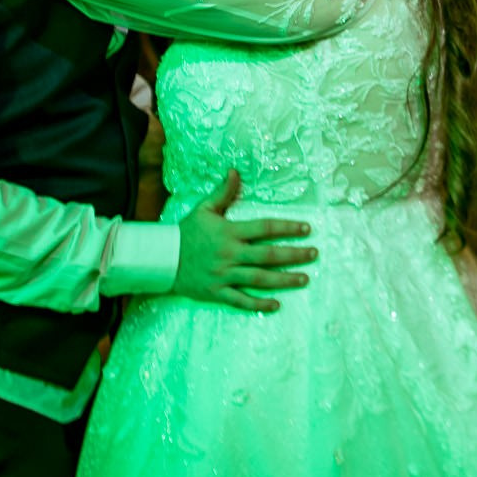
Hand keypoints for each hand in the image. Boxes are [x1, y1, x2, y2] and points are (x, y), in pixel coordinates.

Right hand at [173, 170, 317, 312]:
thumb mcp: (204, 209)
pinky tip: (276, 305)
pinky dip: (258, 304)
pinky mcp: (217, 292)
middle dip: (294, 255)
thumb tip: (235, 171)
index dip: (287, 228)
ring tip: (305, 279)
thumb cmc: (186, 233)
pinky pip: (240, 300)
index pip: (264, 228)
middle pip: (268, 255)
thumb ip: (223, 192)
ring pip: (259, 279)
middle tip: (314, 253)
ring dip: (284, 279)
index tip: (307, 228)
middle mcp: (229, 254)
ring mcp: (223, 275)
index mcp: (229, 233)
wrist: (162, 259)